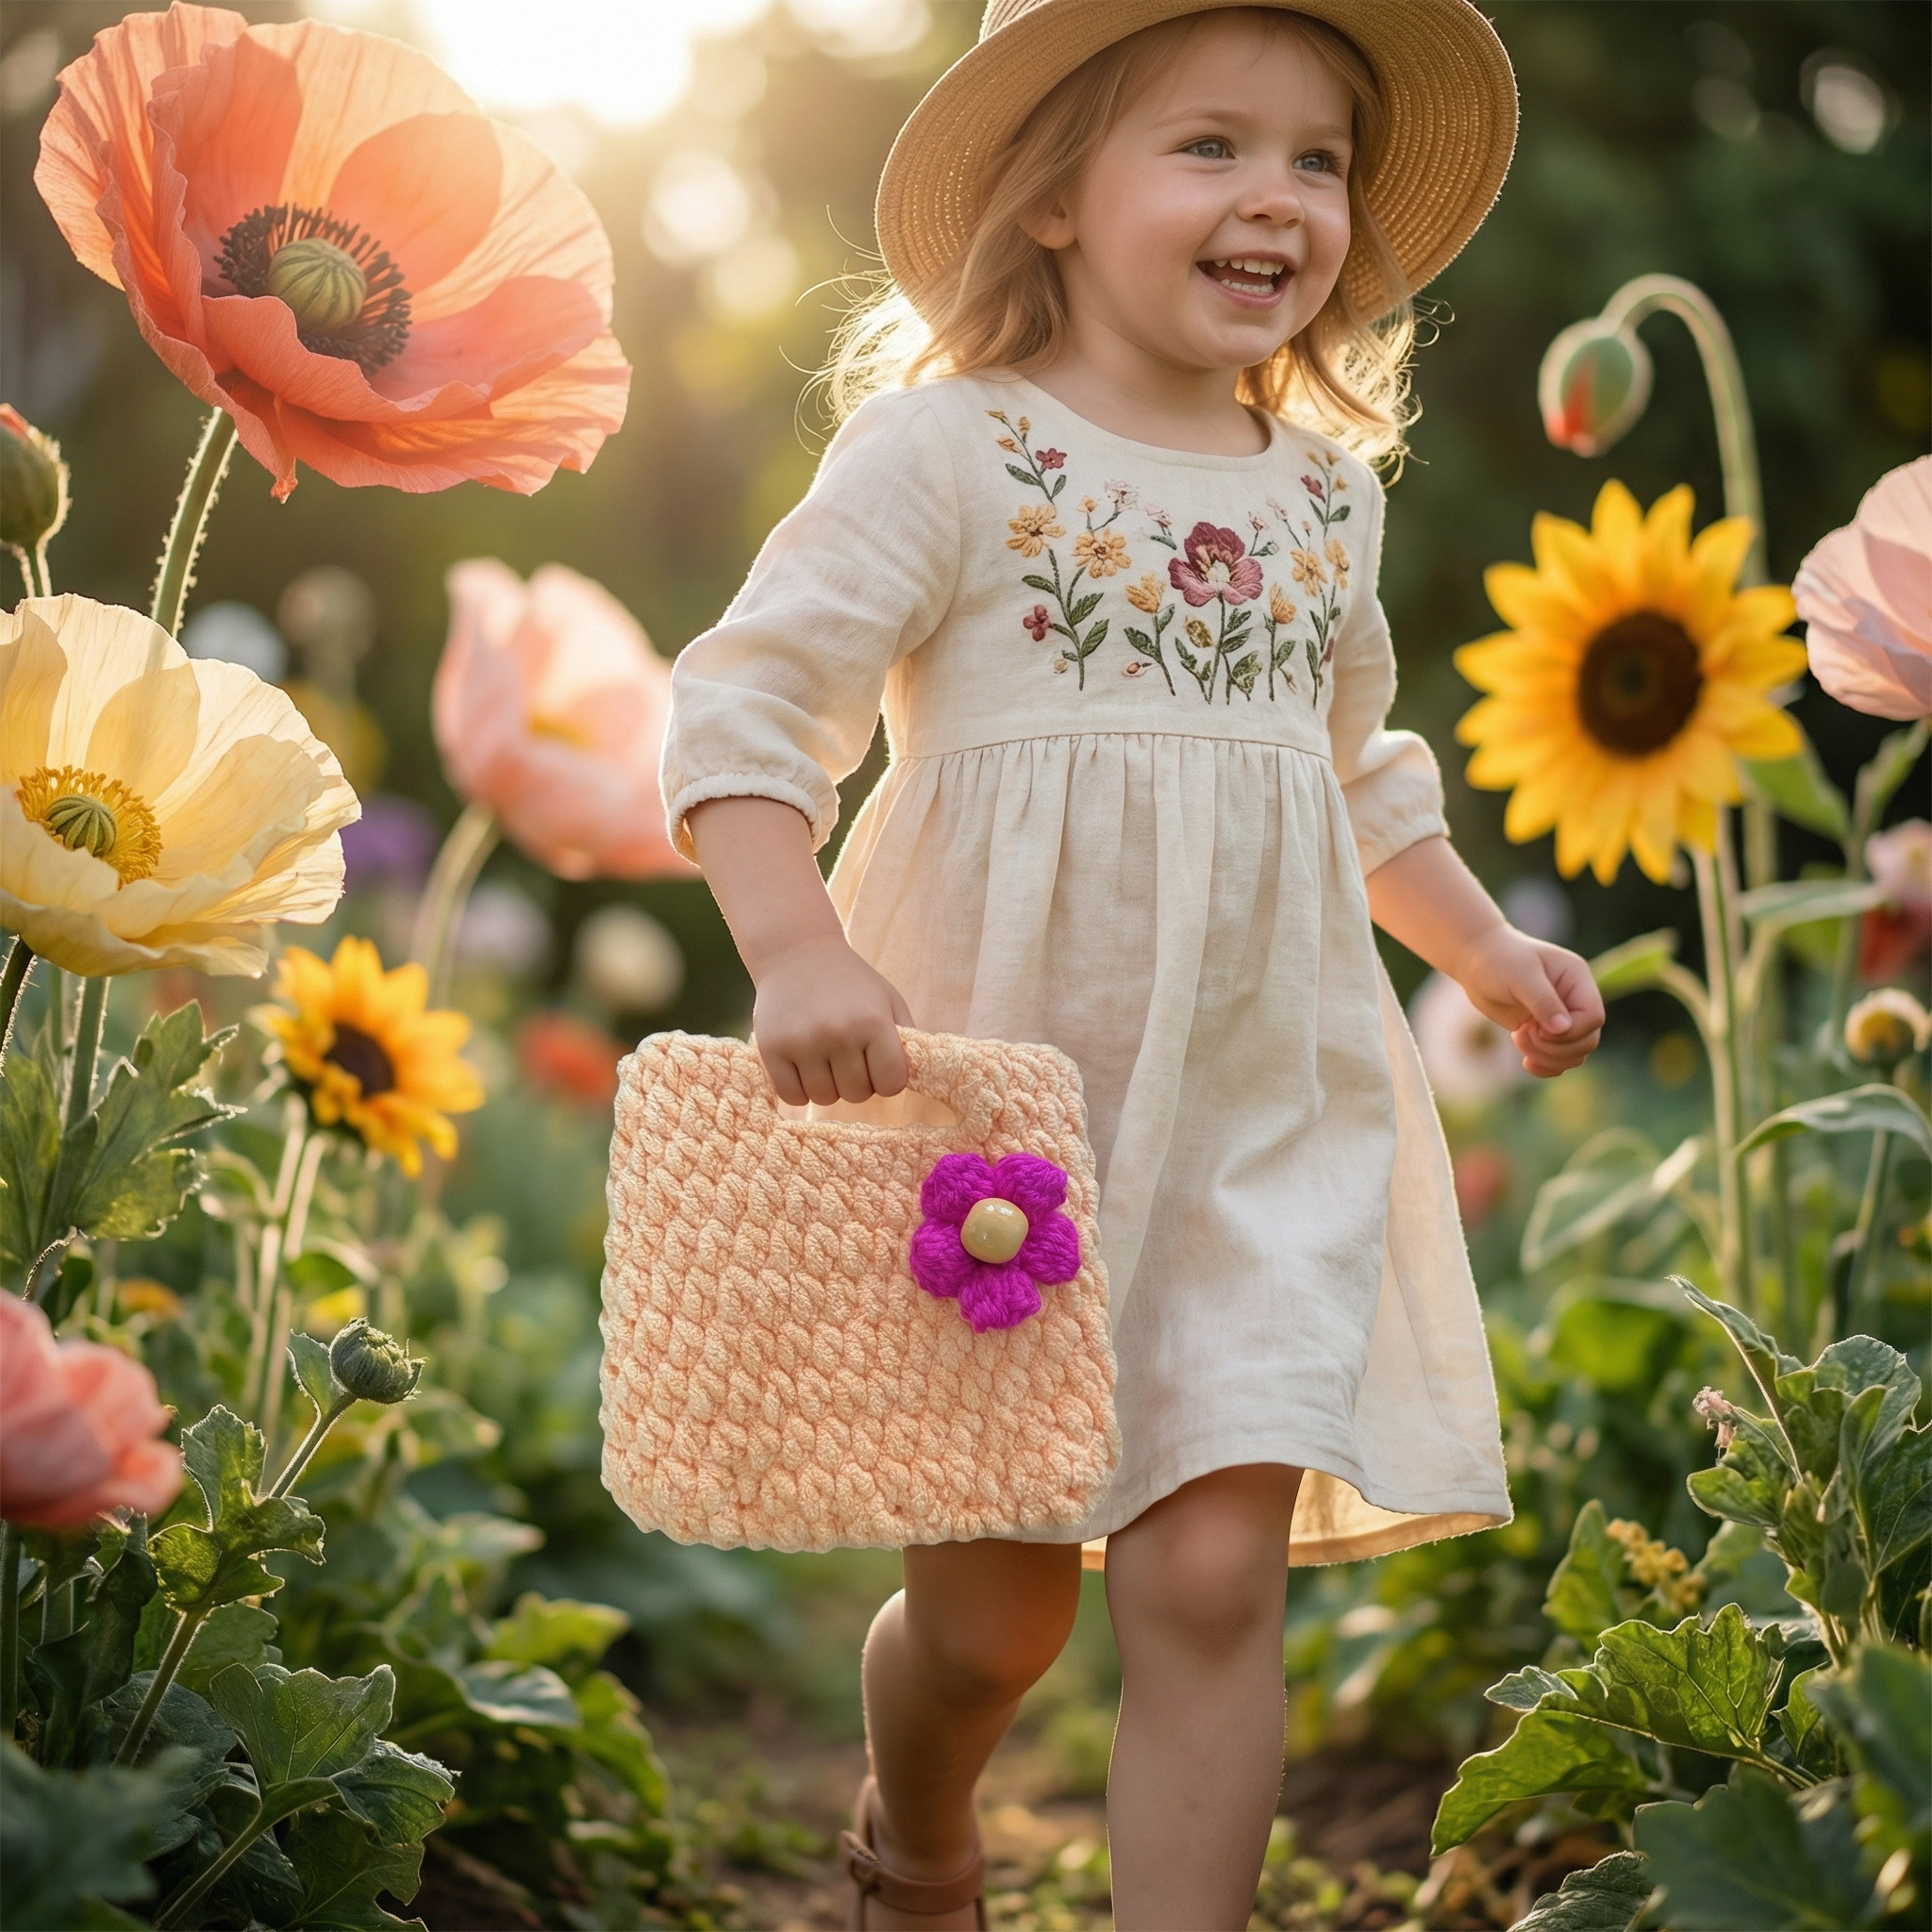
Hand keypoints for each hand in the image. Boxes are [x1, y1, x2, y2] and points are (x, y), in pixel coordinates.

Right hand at [751, 932, 914, 1106]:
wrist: (796, 952)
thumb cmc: (850, 982)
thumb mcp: (888, 1000)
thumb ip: (906, 1040)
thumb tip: (909, 1081)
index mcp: (873, 1021)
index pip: (891, 1085)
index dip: (887, 1079)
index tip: (877, 1064)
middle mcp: (838, 1033)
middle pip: (857, 1095)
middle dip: (857, 1082)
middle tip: (848, 1057)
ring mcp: (803, 1042)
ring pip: (824, 1099)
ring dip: (828, 1086)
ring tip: (825, 1059)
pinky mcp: (772, 1049)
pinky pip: (793, 1097)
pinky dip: (800, 1090)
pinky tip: (804, 1068)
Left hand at [1454, 924, 1604, 1078]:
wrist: (1478, 963)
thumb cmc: (1499, 960)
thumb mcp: (1521, 976)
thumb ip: (1543, 1001)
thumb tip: (1563, 1029)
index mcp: (1578, 979)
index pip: (1593, 1017)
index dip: (1568, 1032)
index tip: (1536, 1027)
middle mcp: (1576, 1000)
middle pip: (1588, 1041)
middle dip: (1555, 1048)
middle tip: (1522, 1033)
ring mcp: (1562, 1018)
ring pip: (1575, 1054)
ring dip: (1547, 1058)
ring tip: (1518, 1038)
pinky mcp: (1547, 1032)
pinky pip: (1559, 1060)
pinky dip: (1546, 1066)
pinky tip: (1526, 1062)